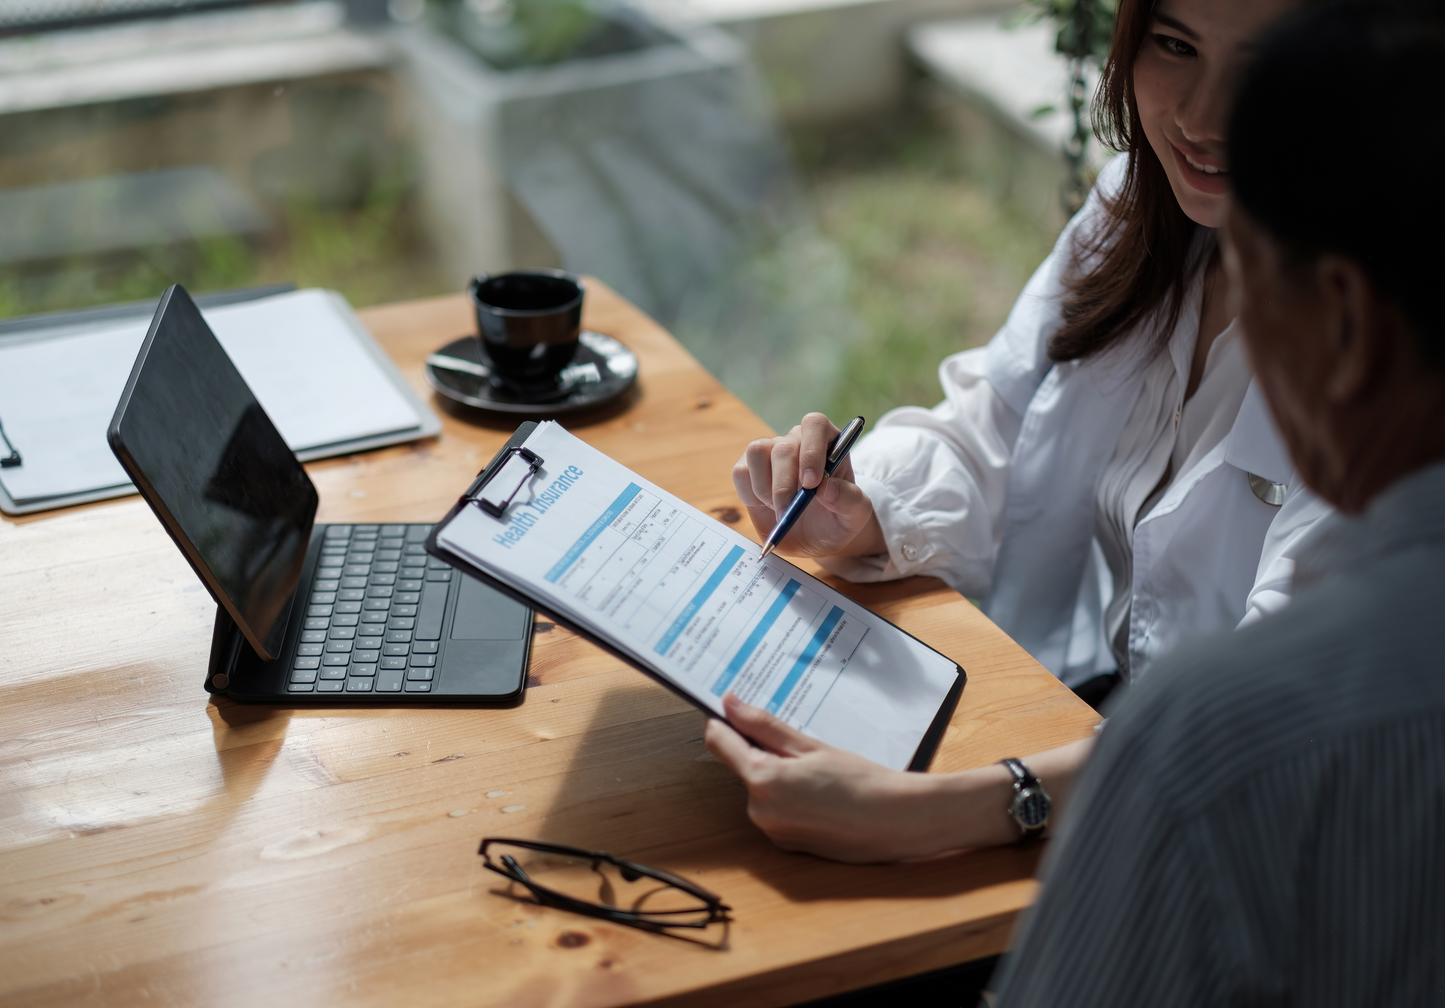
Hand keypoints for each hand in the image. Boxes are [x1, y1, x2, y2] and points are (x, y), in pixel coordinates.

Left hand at [705, 693, 961, 862]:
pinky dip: (789, 796)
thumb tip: (730, 705)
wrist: (898, 822)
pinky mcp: (786, 843)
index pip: (720, 742)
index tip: (729, 706)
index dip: (721, 720)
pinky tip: (820, 791)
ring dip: (777, 773)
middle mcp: (760, 811)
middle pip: (743, 765)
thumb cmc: (861, 782)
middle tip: (799, 739)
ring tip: (818, 768)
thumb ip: (764, 726)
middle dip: (762, 749)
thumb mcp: (810, 746)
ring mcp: (772, 831)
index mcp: (763, 781)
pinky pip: (776, 809)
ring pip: (761, 787)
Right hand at [731, 412, 883, 557]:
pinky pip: (741, 471)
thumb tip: (826, 488)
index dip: (811, 450)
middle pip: (783, 446)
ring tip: (780, 510)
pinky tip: (766, 507)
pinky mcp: (749, 469)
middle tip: (789, 512)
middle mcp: (798, 441)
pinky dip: (750, 493)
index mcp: (829, 442)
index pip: (815, 424)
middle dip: (784, 484)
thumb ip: (849, 500)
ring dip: (765, 487)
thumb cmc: (837, 520)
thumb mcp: (855, 516)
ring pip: (757, 452)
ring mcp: (771, 452)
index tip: (811, 483)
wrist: (815, 539)